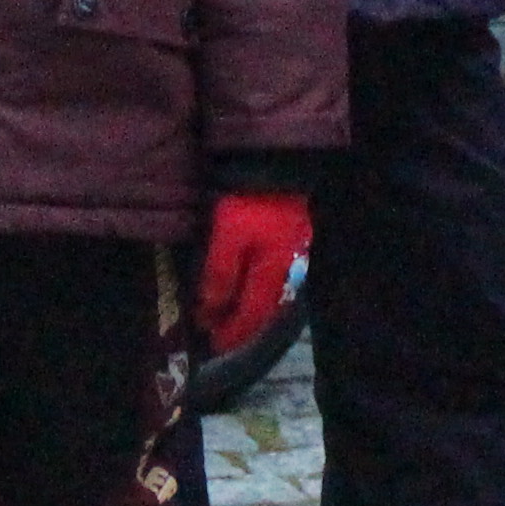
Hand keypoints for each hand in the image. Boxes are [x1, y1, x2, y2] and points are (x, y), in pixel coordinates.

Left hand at [196, 191, 307, 356]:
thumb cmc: (247, 198)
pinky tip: (245, 287)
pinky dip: (257, 289)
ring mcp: (294, 253)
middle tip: (219, 336)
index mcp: (274, 272)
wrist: (275, 159)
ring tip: (228, 316)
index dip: (233, 332)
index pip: (253, 314)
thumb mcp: (227, 234)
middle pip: (265, 308)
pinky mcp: (291, 237)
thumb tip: (210, 310)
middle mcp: (289, 269)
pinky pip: (273, 276)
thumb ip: (220, 273)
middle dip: (242, 325)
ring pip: (270, 293)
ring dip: (249, 308)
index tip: (214, 346)